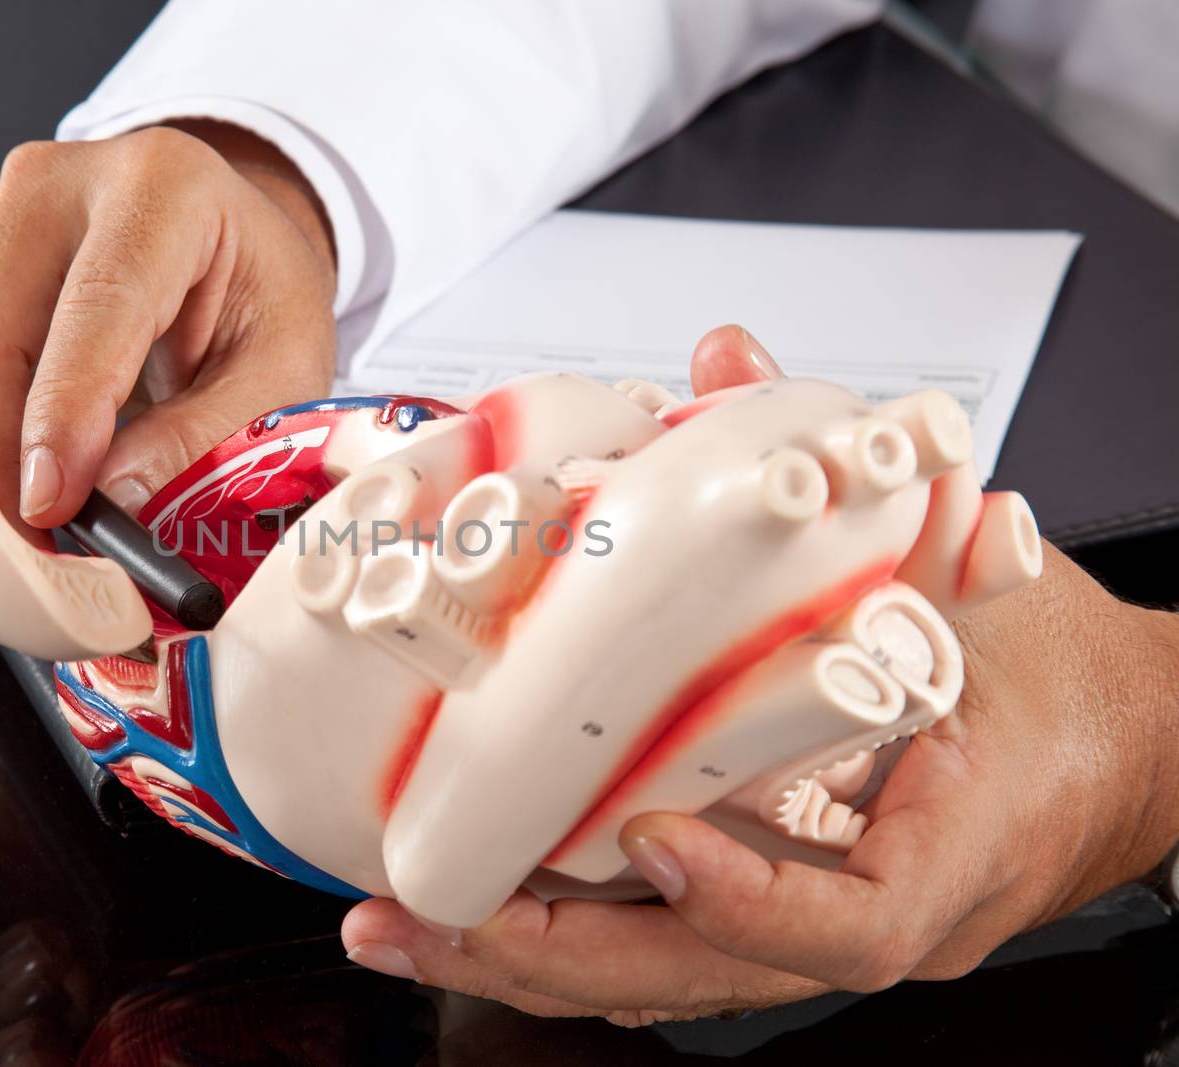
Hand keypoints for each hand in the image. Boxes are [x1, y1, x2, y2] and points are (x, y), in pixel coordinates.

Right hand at [0, 122, 336, 539]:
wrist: (220, 248)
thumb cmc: (251, 302)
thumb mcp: (285, 365)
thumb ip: (214, 432)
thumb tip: (116, 497)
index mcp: (159, 191)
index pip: (92, 306)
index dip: (59, 418)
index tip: (48, 508)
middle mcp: (50, 190)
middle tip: (11, 556)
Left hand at [341, 325, 1178, 1024]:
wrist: (1118, 756)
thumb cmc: (1060, 686)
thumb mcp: (979, 577)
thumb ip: (842, 469)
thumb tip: (730, 361)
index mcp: (945, 850)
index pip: (848, 923)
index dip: (743, 897)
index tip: (652, 841)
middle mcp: (869, 918)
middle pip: (704, 976)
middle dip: (549, 959)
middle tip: (421, 920)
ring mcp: (816, 931)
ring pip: (664, 981)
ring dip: (526, 965)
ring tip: (406, 928)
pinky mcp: (775, 919)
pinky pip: (664, 953)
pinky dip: (565, 940)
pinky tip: (471, 915)